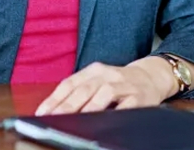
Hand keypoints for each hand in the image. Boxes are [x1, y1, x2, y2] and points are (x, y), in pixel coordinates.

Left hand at [34, 59, 176, 115]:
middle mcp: (108, 74)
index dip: (55, 98)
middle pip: (85, 89)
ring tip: (77, 121)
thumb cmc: (118, 83)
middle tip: (54, 119)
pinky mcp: (140, 96)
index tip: (42, 113)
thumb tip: (54, 110)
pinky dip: (116, 113)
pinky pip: (127, 105)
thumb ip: (79, 92)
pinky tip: (106, 122)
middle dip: (68, 106)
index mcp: (94, 70)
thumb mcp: (98, 81)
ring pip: (105, 93)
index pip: (70, 83)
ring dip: (90, 107)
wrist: (151, 77)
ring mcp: (125, 84)